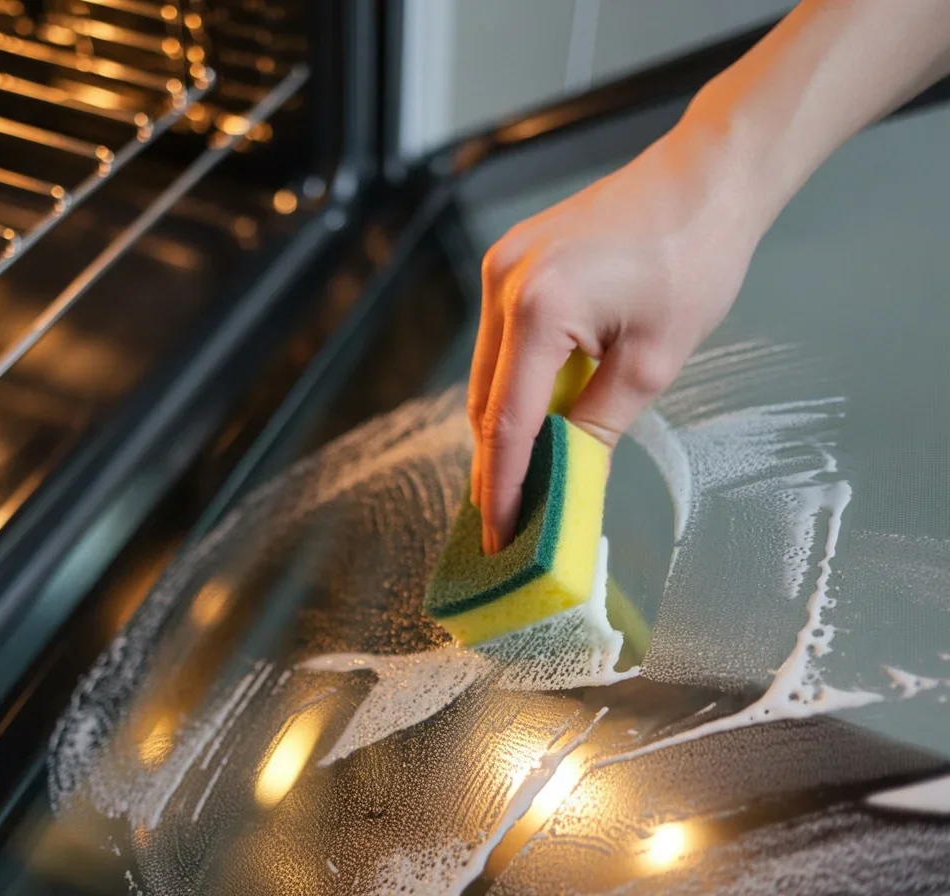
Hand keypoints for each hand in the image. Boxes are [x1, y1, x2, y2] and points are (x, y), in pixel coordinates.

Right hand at [468, 123, 764, 554]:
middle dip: (494, 463)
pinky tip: (531, 416)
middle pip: (484, 400)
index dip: (501, 485)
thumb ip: (599, 426)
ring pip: (486, 372)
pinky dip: (511, 384)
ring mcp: (500, 267)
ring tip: (521, 477)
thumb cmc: (693, 258)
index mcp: (538, 309)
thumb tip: (571, 481)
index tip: (497, 535)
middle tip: (508, 518)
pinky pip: (498, 341)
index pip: (505, 421)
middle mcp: (503, 285)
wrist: (704, 177)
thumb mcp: (653, 361)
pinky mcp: (510, 260)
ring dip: (501, 426)